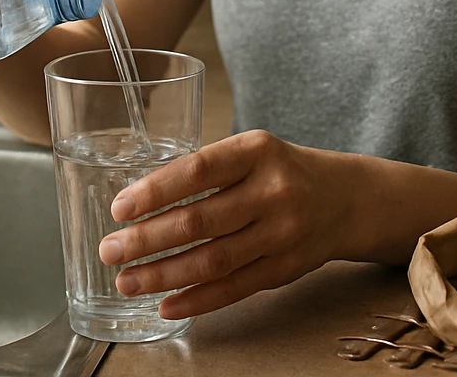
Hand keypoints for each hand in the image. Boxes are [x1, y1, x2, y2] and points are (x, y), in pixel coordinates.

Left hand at [98, 129, 354, 319]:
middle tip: (110, 250)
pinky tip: (165, 304)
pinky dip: (196, 300)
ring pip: (212, 260)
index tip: (119, 209)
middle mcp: (272, 191)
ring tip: (128, 280)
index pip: (196, 171)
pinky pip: (234, 289)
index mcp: (256, 151)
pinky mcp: (285, 268)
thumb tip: (139, 205)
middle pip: (199, 221)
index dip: (154, 192)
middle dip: (146, 240)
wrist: (346, 199)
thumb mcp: (251, 151)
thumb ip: (206, 171)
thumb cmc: (282, 171)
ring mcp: (282, 233)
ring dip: (163, 275)